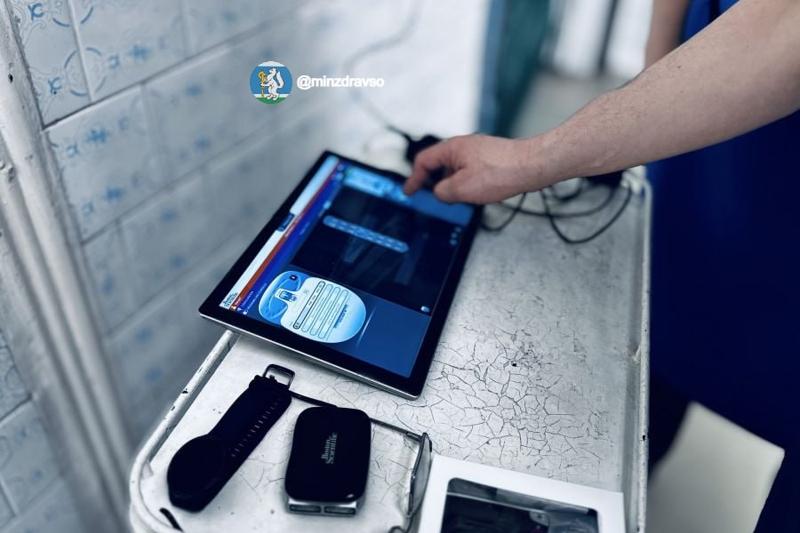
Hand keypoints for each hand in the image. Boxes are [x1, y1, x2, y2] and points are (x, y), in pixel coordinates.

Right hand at [403, 134, 547, 203]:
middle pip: (438, 164)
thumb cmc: (502, 172)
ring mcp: (477, 151)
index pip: (423, 161)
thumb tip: (439, 193)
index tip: (410, 191)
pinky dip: (465, 182)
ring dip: (452, 184)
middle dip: (433, 182)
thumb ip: (443, 192)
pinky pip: (469, 170)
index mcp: (452, 148)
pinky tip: (475, 193)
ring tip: (459, 199)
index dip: (414, 178)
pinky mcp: (489, 158)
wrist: (531, 167)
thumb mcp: (462, 189)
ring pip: (455, 169)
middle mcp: (463, 146)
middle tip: (430, 197)